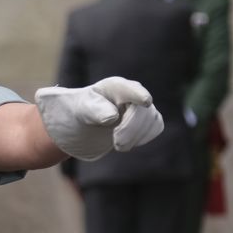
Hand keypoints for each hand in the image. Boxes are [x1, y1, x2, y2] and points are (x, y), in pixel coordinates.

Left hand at [34, 77, 163, 160]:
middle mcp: (130, 92)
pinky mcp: (147, 118)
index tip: (145, 101)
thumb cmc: (78, 112)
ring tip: (117, 145)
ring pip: (151, 119)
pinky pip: (155, 127)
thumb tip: (112, 117)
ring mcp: (141, 105)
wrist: (81, 123)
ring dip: (135, 136)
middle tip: (117, 145)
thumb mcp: (80, 110)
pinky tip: (127, 142)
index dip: (137, 94)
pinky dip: (143, 137)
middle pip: (142, 109)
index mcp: (112, 87)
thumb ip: (93, 111)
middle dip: (131, 129)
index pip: (128, 88)